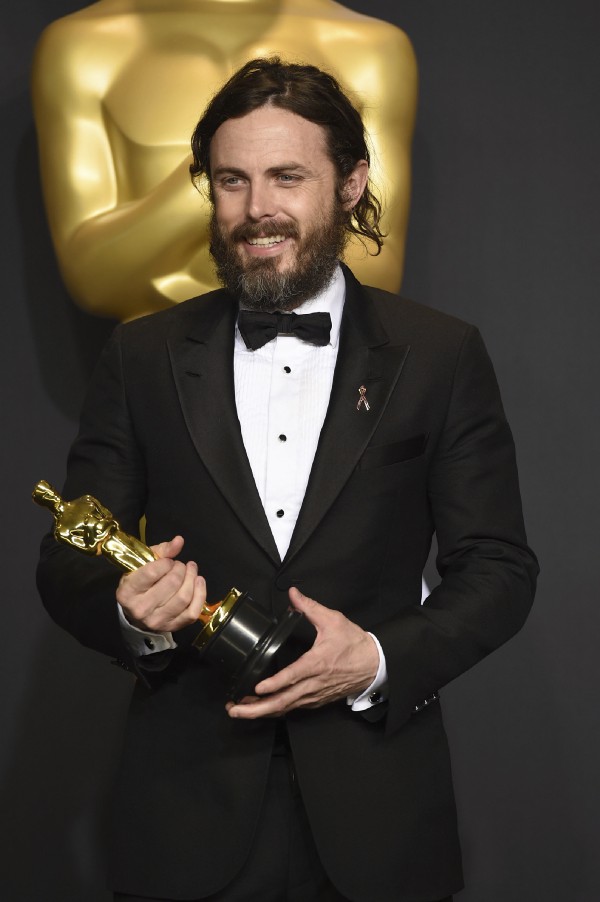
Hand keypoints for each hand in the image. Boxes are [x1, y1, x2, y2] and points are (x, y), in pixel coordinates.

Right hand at [116, 535, 205, 632]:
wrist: (137, 613)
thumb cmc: (140, 582)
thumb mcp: (143, 564)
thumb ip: (162, 551)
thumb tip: (179, 540)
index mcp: (127, 591)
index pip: (152, 571)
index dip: (166, 562)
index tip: (168, 561)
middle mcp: (140, 609)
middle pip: (172, 583)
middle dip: (181, 568)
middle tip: (180, 565)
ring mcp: (157, 621)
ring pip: (184, 597)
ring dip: (192, 578)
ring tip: (191, 569)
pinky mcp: (172, 627)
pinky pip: (193, 612)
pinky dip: (200, 594)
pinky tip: (199, 582)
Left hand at [226, 587, 378, 718]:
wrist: (374, 664)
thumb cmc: (354, 643)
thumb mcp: (333, 620)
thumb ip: (309, 607)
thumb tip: (292, 594)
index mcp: (317, 663)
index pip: (292, 676)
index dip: (274, 684)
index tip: (257, 688)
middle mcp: (314, 684)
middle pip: (283, 701)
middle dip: (256, 709)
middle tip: (234, 710)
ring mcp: (315, 695)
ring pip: (286, 708)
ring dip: (262, 712)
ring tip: (239, 711)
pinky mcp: (317, 701)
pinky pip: (293, 708)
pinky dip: (275, 710)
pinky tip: (261, 709)